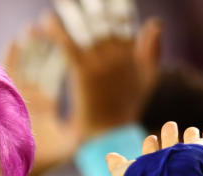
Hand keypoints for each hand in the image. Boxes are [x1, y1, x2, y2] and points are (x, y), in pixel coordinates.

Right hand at [4, 24, 77, 175]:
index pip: (57, 71)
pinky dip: (13, 56)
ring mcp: (17, 95)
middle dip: (49, 41)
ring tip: (37, 27)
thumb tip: (106, 120)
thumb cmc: (43, 162)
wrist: (18, 172)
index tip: (76, 37)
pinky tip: (17, 41)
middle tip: (59, 25)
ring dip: (31, 44)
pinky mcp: (6, 98)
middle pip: (41, 61)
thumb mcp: (70, 144)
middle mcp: (30, 95)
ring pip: (25, 62)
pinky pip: (8, 73)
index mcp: (46, 103)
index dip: (64, 52)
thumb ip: (86, 129)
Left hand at [46, 1, 161, 137]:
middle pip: (104, 18)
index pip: (124, 18)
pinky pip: (69, 46)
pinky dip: (57, 32)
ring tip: (61, 0)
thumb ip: (151, 51)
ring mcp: (100, 63)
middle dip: (93, 2)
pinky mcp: (83, 75)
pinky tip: (46, 20)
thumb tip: (156, 22)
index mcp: (131, 53)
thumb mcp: (147, 80)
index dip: (115, 3)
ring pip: (86, 28)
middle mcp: (117, 55)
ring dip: (72, 11)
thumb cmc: (126, 109)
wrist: (109, 136)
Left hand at [105, 121, 202, 175]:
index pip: (152, 154)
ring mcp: (188, 156)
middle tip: (169, 126)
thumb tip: (109, 156)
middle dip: (169, 135)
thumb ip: (115, 166)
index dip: (150, 146)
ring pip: (190, 143)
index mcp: (153, 167)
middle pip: (171, 145)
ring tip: (190, 130)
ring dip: (190, 136)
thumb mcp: (123, 175)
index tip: (151, 139)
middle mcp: (171, 161)